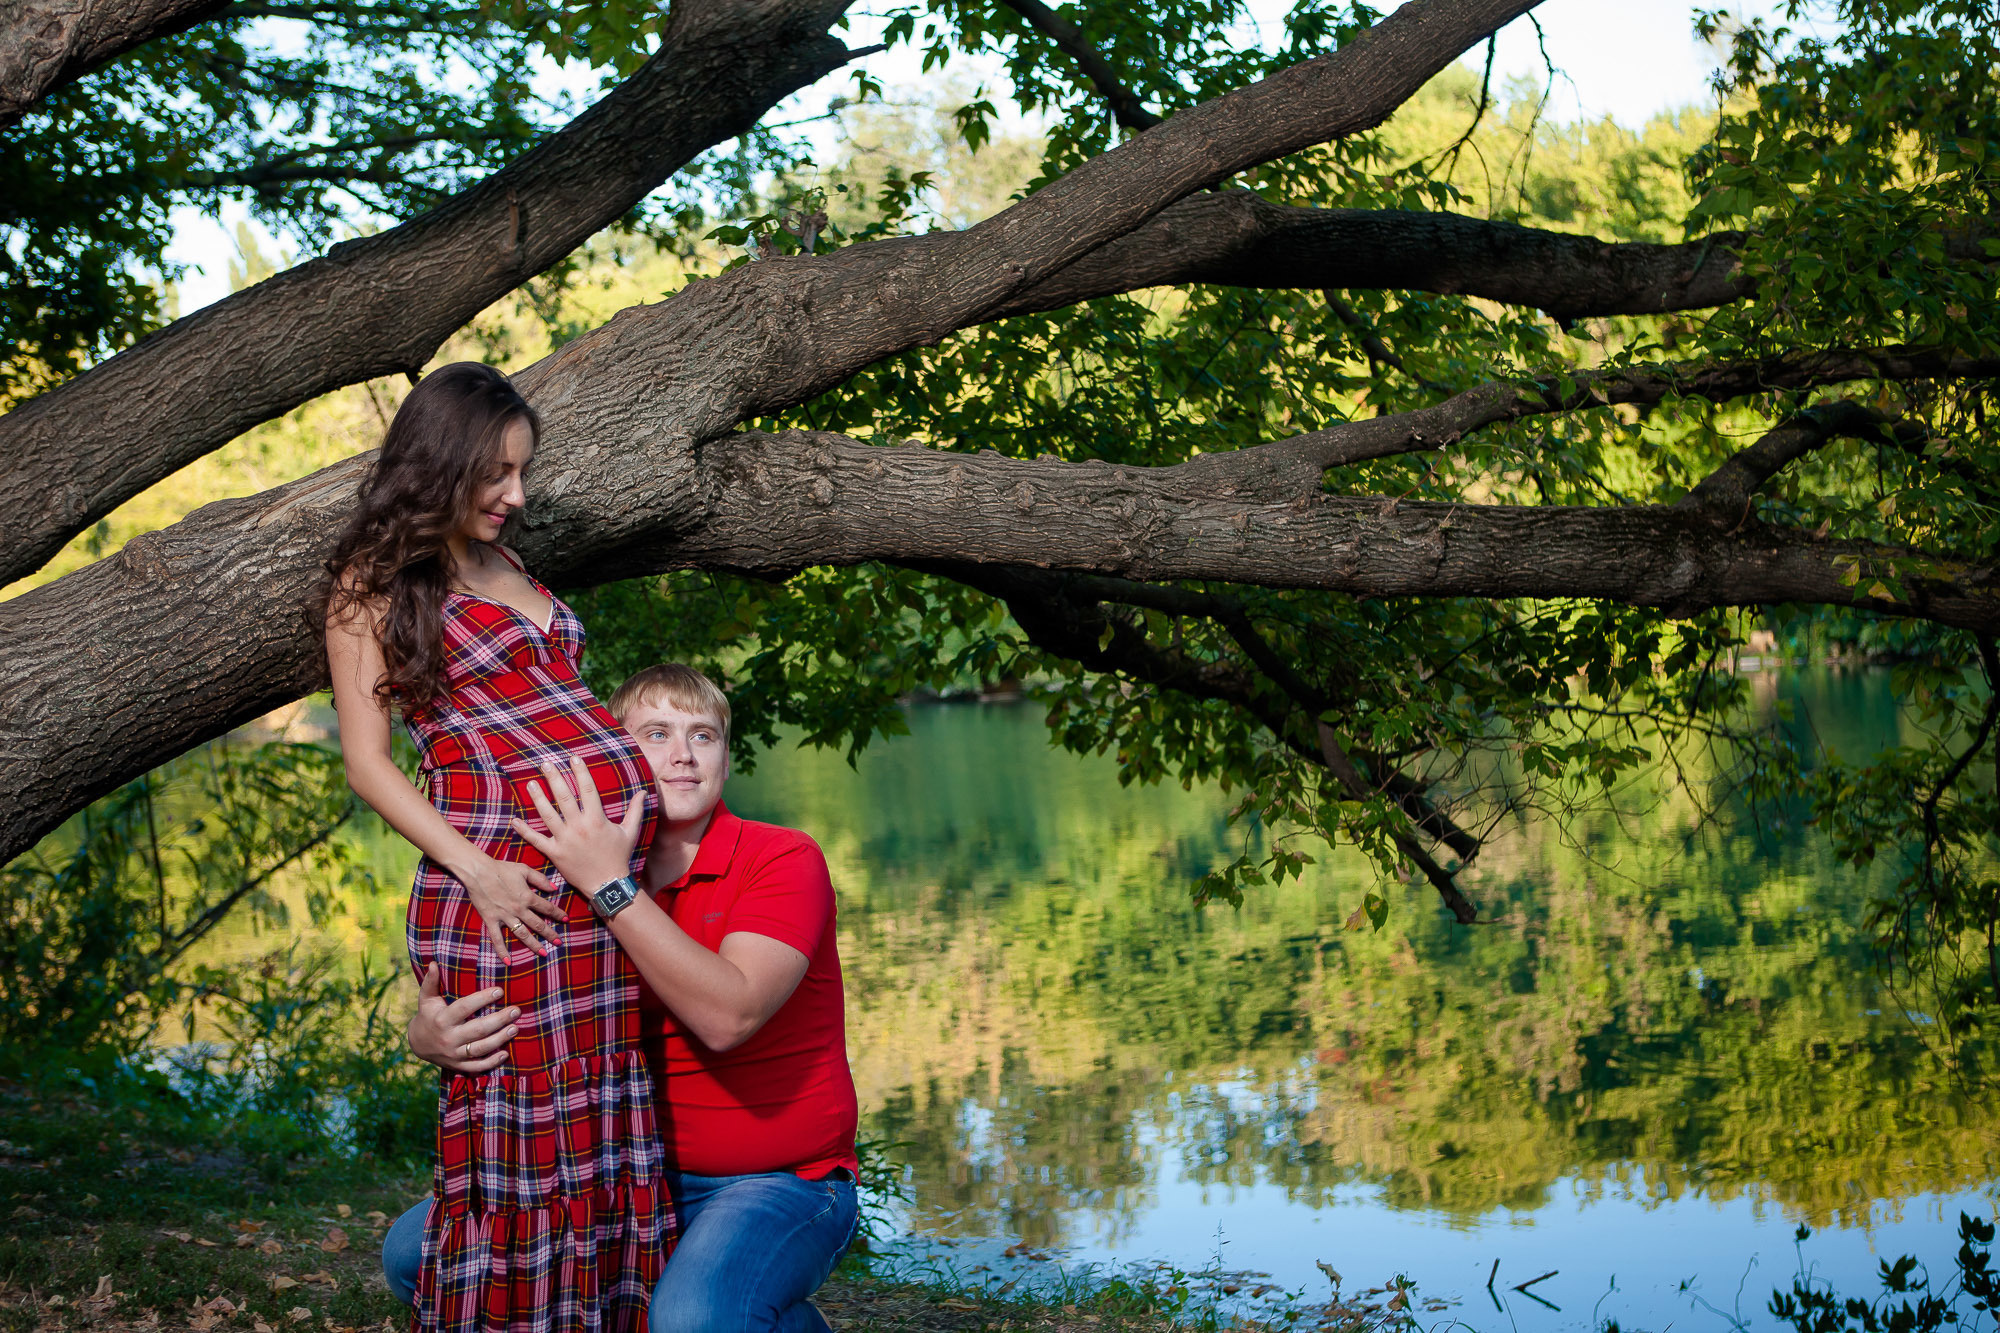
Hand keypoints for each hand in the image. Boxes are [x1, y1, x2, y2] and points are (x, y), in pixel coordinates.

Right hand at [408, 963, 518, 1073]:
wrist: (418, 1045)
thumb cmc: (428, 1016)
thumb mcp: (426, 999)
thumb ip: (431, 982)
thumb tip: (434, 963)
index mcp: (442, 1019)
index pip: (464, 1008)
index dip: (482, 999)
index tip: (499, 990)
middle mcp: (449, 1038)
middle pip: (477, 1029)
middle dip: (499, 1020)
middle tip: (516, 1010)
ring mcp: (454, 1054)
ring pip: (480, 1048)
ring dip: (500, 1039)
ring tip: (516, 1028)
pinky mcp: (458, 1066)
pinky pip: (477, 1066)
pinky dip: (491, 1062)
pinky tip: (506, 1053)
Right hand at [457, 852, 560, 955]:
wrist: (478, 872)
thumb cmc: (501, 868)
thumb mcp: (524, 870)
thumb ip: (540, 879)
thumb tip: (554, 888)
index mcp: (528, 897)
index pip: (547, 908)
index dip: (558, 914)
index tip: (566, 920)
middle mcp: (519, 909)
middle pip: (538, 925)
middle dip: (550, 935)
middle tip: (559, 943)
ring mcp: (505, 917)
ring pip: (522, 934)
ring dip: (534, 945)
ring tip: (544, 953)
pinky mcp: (491, 921)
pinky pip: (497, 939)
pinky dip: (502, 951)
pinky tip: (508, 962)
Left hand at [512, 756, 644, 897]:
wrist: (607, 884)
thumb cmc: (619, 857)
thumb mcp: (630, 832)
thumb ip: (635, 810)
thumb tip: (643, 791)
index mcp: (597, 820)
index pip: (587, 789)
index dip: (580, 772)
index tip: (573, 758)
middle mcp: (579, 827)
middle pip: (564, 797)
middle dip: (554, 778)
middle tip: (546, 763)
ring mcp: (565, 840)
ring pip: (547, 815)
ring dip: (538, 798)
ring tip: (531, 783)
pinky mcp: (555, 853)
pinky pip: (536, 840)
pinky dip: (524, 830)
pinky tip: (514, 819)